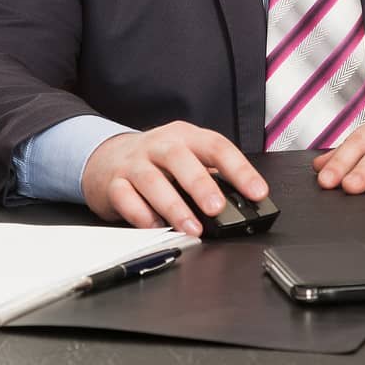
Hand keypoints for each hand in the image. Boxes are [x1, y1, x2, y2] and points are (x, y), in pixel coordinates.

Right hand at [81, 121, 267, 233]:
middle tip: (217, 209)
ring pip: (152, 180)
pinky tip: (157, 227)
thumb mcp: (187, 158)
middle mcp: (160, 145)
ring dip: (174, 207)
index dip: (240, 170)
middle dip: (201, 185)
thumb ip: (210, 176)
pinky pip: (126, 198)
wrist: (107, 157)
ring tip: (192, 228)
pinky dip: (142, 215)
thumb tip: (240, 203)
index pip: (217, 147)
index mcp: (186, 136)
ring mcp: (134, 163)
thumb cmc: (158, 161)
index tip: (257, 192)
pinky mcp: (114, 183)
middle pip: (181, 159)